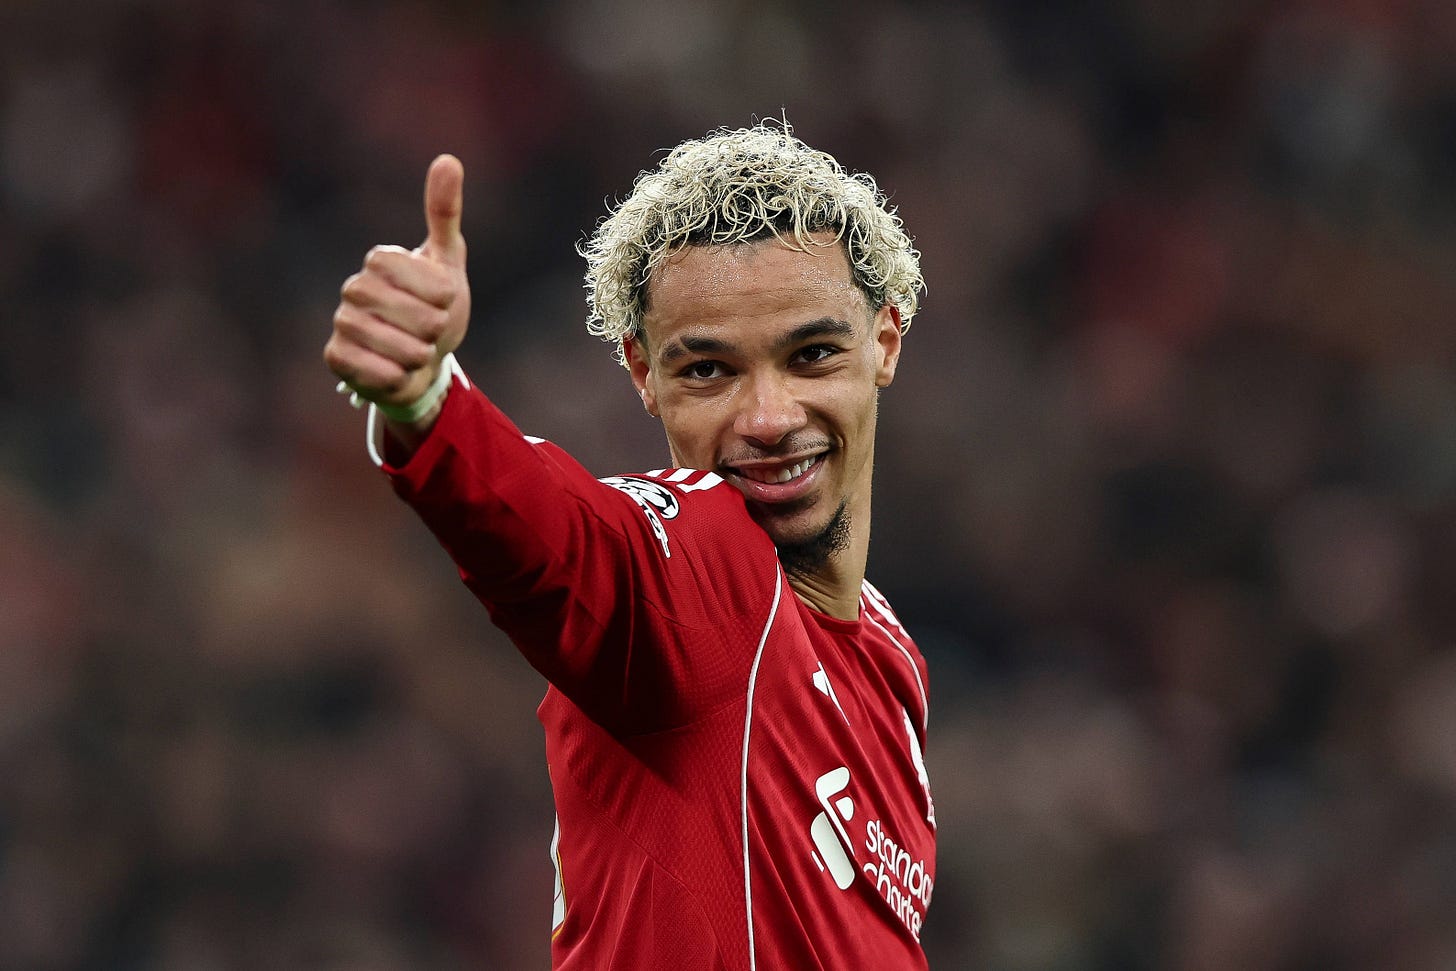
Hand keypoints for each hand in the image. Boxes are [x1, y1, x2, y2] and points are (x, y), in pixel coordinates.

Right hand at [324, 154, 470, 424]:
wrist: (423, 363)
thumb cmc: (437, 309)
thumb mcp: (449, 262)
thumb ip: (444, 213)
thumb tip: (447, 159)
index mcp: (381, 260)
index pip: (430, 283)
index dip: (445, 297)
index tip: (443, 299)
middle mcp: (354, 288)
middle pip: (417, 317)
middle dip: (436, 329)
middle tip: (431, 330)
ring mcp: (342, 323)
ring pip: (399, 347)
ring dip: (420, 355)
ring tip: (415, 350)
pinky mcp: (335, 358)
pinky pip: (377, 372)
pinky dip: (398, 376)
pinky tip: (396, 370)